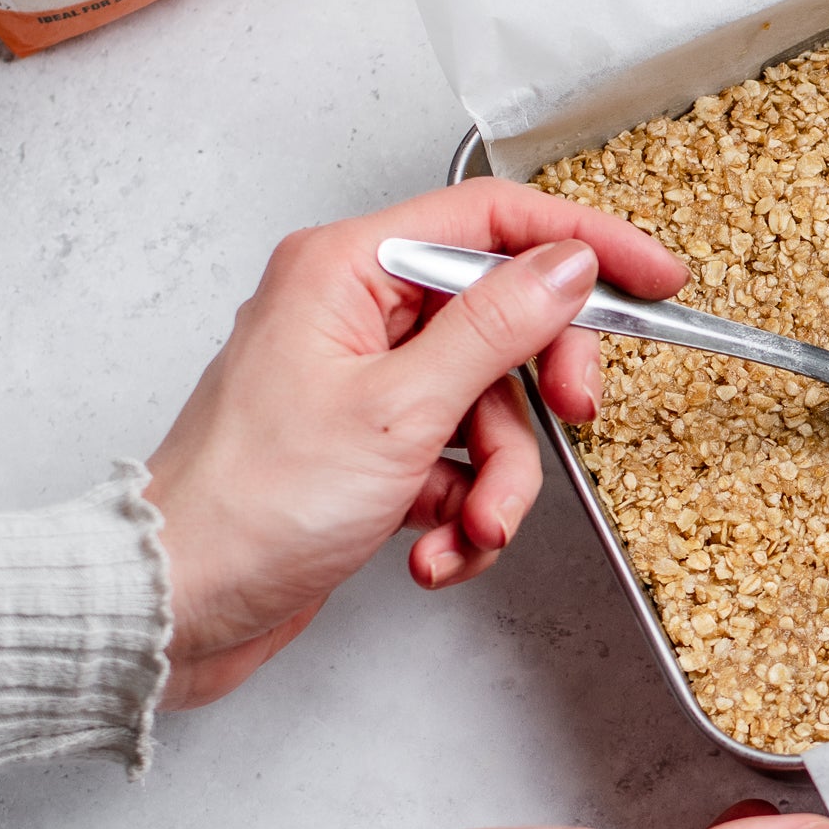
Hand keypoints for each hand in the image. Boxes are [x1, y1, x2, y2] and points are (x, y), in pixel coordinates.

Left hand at [143, 178, 687, 709]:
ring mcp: (361, 382)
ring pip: (487, 405)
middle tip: (574, 419)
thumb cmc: (250, 506)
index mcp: (346, 269)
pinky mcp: (367, 448)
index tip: (655, 279)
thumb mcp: (400, 410)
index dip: (584, 241)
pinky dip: (460, 511)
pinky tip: (435, 551)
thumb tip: (568, 265)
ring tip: (472, 529)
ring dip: (498, 479)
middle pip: (502, 319)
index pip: (493, 220)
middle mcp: (352, 312)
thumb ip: (496, 329)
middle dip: (539, 390)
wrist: (174, 608)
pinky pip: (455, 459)